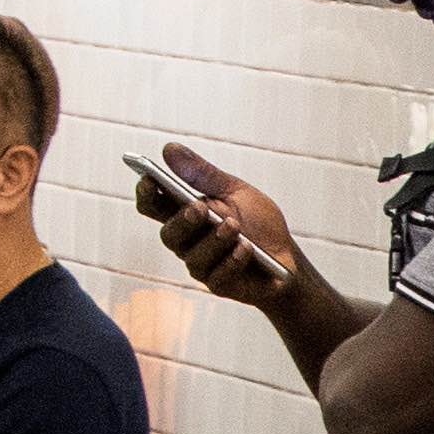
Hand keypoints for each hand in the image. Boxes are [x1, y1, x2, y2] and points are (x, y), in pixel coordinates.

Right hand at [141, 144, 303, 310]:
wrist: (288, 258)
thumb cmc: (258, 223)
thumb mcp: (235, 192)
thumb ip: (203, 174)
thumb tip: (168, 148)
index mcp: (185, 214)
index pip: (153, 206)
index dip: (146, 193)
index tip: (149, 179)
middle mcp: (187, 242)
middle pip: (168, 234)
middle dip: (182, 220)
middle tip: (199, 207)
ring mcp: (202, 266)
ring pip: (193, 257)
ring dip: (214, 241)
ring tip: (234, 226)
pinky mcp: (220, 285)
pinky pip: (217, 277)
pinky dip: (232, 261)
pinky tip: (246, 249)